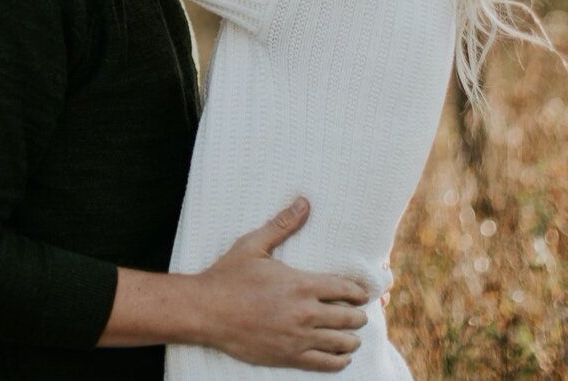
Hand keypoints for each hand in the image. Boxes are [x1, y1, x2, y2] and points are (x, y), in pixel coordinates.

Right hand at [194, 198, 369, 371]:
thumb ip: (282, 225)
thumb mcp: (253, 245)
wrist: (205, 311)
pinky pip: (326, 364)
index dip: (359, 292)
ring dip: (351, 338)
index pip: (346, 289)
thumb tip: (304, 203)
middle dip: (358, 315)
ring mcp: (298, 338)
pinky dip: (339, 361)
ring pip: (343, 342)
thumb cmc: (228, 276)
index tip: (362, 294)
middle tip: (357, 313)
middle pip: (350, 317)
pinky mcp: (289, 357)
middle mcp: (305, 313)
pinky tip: (341, 356)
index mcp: (301, 284)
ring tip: (351, 334)